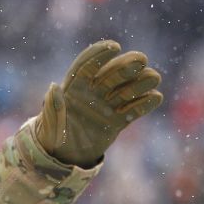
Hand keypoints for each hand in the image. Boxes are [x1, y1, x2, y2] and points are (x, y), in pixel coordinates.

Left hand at [34, 40, 163, 167]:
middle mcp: (93, 92)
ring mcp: (108, 105)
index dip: (99, 54)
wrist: (64, 157)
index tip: (114, 46)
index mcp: (73, 88)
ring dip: (141, 81)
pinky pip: (135, 109)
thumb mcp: (48, 125)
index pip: (86, 66)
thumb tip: (54, 87)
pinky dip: (146, 103)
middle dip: (126, 64)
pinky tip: (155, 97)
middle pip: (112, 73)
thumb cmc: (52, 137)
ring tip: (152, 78)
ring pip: (128, 88)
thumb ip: (53, 107)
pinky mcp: (119, 120)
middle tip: (141, 59)